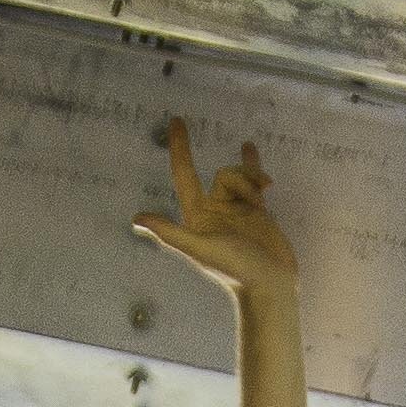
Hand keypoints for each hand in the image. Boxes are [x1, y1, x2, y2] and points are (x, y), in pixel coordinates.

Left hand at [132, 119, 297, 305]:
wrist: (269, 286)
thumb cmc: (233, 269)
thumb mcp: (198, 248)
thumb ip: (169, 233)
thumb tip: (136, 219)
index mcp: (197, 216)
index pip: (184, 174)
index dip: (180, 148)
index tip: (177, 121)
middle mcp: (214, 210)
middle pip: (224, 175)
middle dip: (240, 180)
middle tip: (254, 204)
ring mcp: (237, 210)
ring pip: (241, 177)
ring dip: (254, 185)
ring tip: (264, 205)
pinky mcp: (257, 213)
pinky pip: (254, 181)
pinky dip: (255, 168)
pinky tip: (255, 155)